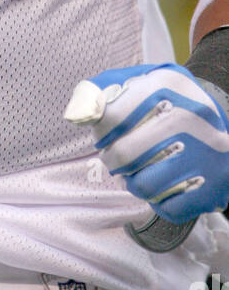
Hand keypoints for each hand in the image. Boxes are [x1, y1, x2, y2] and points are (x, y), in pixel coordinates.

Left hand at [65, 63, 228, 223]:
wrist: (222, 125)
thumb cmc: (168, 104)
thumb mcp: (139, 81)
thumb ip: (102, 89)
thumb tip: (76, 113)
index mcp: (168, 84)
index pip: (110, 115)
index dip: (99, 131)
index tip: (105, 135)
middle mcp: (192, 117)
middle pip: (124, 155)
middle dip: (113, 160)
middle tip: (117, 157)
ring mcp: (207, 155)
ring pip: (144, 186)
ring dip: (133, 182)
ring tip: (139, 170)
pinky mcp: (215, 188)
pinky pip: (168, 209)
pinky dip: (159, 201)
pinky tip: (164, 184)